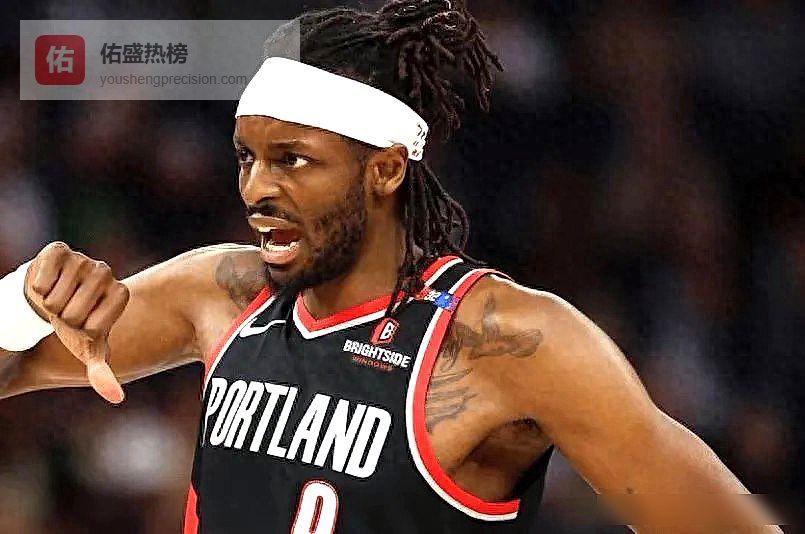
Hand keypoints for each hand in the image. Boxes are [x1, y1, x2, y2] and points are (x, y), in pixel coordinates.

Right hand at [24, 242, 128, 403]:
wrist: (47, 304)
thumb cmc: (74, 327)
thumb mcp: (87, 349)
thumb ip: (101, 371)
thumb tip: (116, 398)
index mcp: (120, 293)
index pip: (96, 324)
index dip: (82, 330)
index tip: (83, 325)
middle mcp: (106, 272)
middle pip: (73, 312)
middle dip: (62, 320)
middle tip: (64, 314)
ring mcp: (83, 258)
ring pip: (54, 297)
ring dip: (48, 306)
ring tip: (55, 302)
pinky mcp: (58, 249)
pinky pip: (42, 278)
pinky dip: (37, 288)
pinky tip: (45, 285)